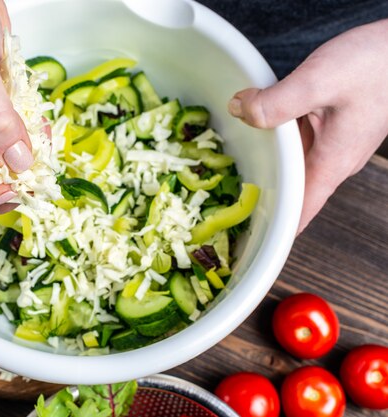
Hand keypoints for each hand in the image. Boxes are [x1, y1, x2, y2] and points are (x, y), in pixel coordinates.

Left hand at [228, 19, 387, 232]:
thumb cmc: (377, 65)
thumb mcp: (320, 81)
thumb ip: (276, 102)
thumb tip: (239, 112)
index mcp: (331, 163)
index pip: (299, 212)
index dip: (274, 229)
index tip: (246, 238)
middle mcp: (334, 160)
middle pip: (291, 190)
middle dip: (260, 196)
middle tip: (222, 199)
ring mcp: (334, 145)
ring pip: (292, 165)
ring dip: (266, 165)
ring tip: (229, 168)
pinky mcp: (333, 127)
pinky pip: (299, 143)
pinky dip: (277, 142)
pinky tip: (256, 128)